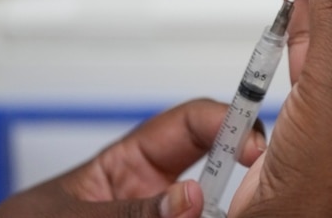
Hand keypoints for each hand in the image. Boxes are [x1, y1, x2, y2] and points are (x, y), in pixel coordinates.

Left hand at [0, 99, 265, 217]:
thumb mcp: (69, 216)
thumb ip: (128, 209)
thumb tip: (186, 198)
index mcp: (130, 161)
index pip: (190, 125)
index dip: (226, 123)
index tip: (251, 142)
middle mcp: (154, 191)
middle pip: (215, 168)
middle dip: (241, 168)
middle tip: (262, 183)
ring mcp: (162, 215)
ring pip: (210, 207)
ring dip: (230, 207)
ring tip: (243, 208)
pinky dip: (214, 216)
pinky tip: (230, 216)